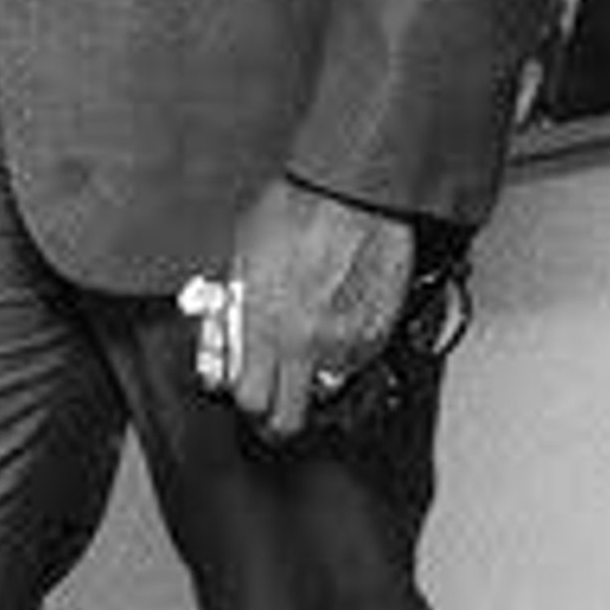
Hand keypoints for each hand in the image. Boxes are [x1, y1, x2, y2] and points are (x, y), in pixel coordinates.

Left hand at [217, 177, 415, 443]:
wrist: (352, 189)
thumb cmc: (295, 208)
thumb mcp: (243, 254)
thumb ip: (238, 304)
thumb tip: (230, 332)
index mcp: (267, 327)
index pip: (250, 400)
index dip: (245, 399)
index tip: (245, 391)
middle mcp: (308, 344)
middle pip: (289, 420)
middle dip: (276, 418)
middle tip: (273, 402)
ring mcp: (347, 342)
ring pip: (328, 391)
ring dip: (315, 378)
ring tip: (309, 347)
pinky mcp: (380, 330)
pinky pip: (359, 361)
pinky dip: (347, 353)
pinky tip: (338, 323)